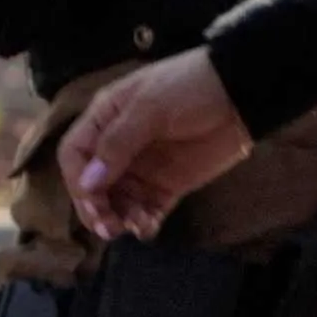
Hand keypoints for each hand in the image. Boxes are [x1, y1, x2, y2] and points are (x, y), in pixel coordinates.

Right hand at [52, 53, 252, 239]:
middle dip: (95, 207)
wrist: (241, 94)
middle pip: (91, 184)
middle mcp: (117, 147)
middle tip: (108, 226)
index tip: (92, 199)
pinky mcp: (167, 186)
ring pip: (116, 202)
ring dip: (118, 218)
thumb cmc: (190, 88)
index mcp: (105, 119)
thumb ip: (118, 144)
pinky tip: (147, 228)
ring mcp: (142, 168)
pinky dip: (143, 222)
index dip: (77, 180)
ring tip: (132, 225)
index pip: (74, 154)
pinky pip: (146, 210)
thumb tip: (87, 184)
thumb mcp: (150, 107)